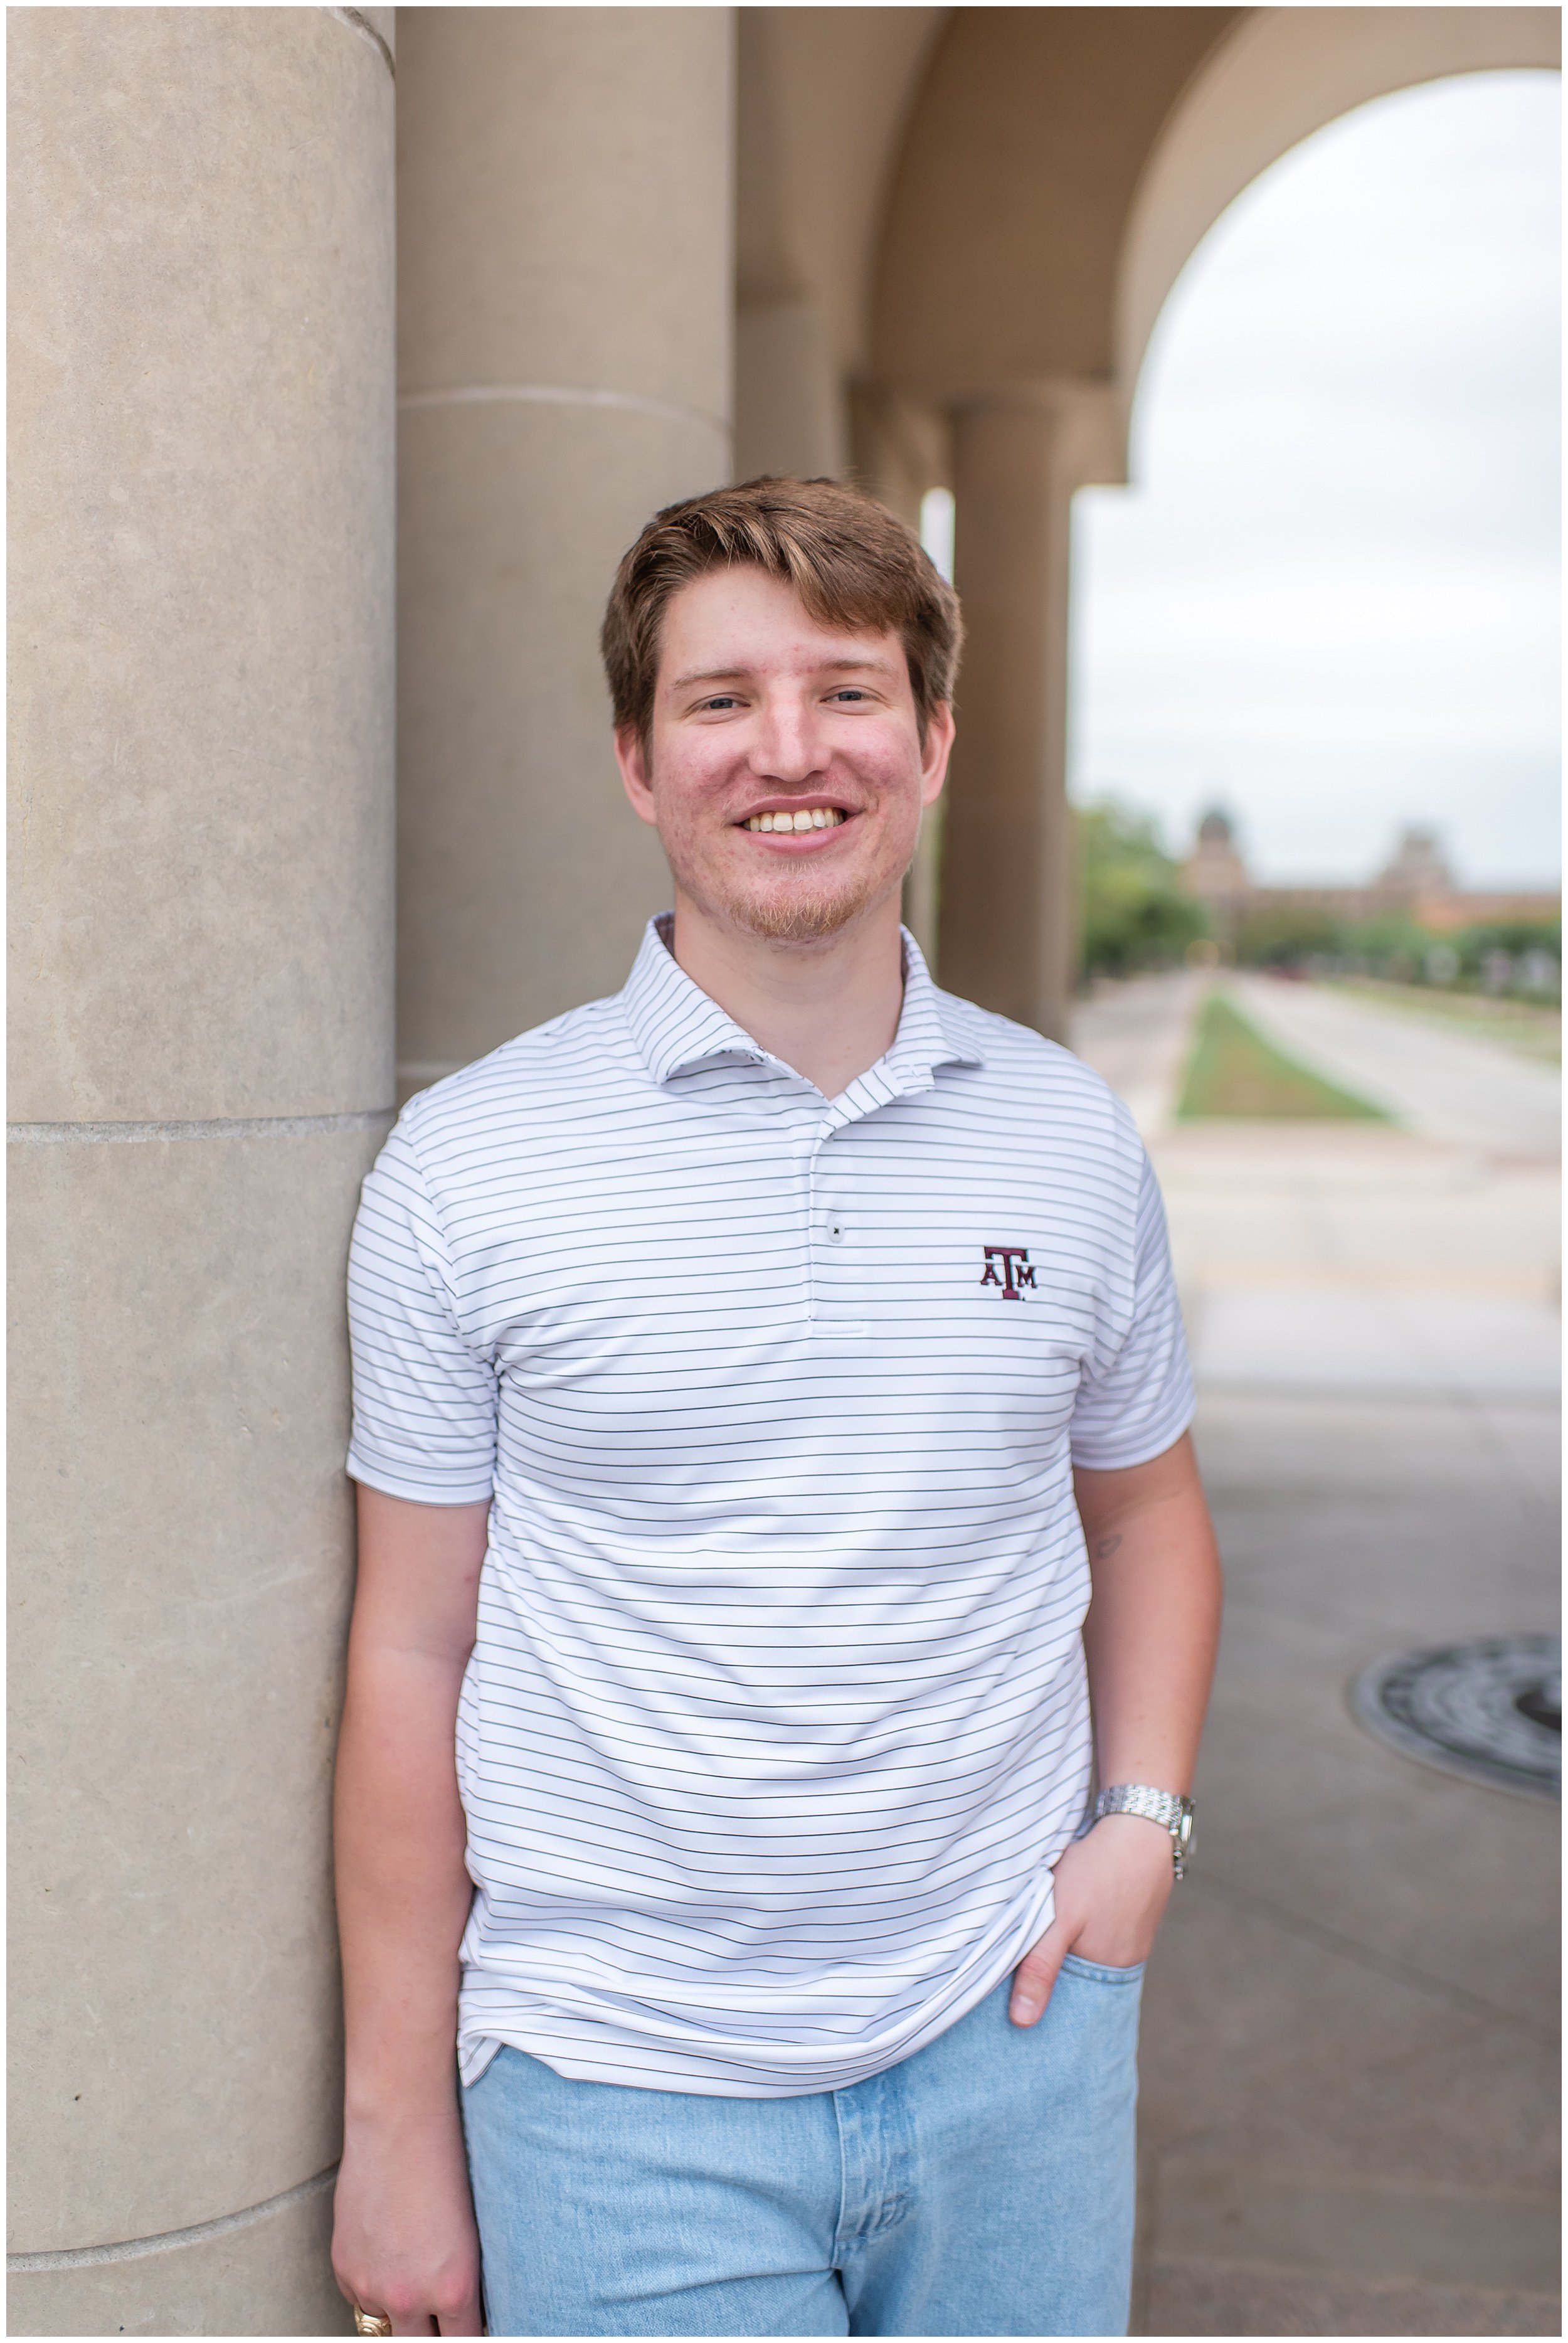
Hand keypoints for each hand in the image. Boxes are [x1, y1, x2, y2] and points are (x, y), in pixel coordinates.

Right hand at [332, 2103, 482, 2335]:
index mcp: (454, 2289)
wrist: (400, 2126)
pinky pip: (360, 2299)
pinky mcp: (345, 2270)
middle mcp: (411, 2298)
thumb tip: (461, 2312)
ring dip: (399, 2309)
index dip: (463, 2331)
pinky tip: (386, 2247)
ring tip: (411, 2262)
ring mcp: (372, 2287)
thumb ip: (461, 2281)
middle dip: (429, 2331)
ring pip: (386, 2325)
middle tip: (436, 2305)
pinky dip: (372, 2285)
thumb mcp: (472, 2233)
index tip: (463, 2323)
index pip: (462, 2341)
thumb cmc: (447, 2166)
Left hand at [1009, 1813, 1175, 2026]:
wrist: (1140, 1824)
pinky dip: (1081, 1927)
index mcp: (1108, 1971)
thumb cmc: (1098, 1871)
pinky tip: (1071, 1910)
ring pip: (1086, 1953)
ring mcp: (1131, 1937)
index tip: (1012, 1995)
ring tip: (1043, 1930)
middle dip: (1051, 1972)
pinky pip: (1099, 1932)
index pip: (1067, 2002)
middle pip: (1077, 1978)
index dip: (1040, 1996)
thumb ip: (1040, 1967)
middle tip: (1019, 1958)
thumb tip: (1022, 2022)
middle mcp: (1124, 1961)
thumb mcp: (1059, 1918)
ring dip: (1066, 1945)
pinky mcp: (1130, 1914)